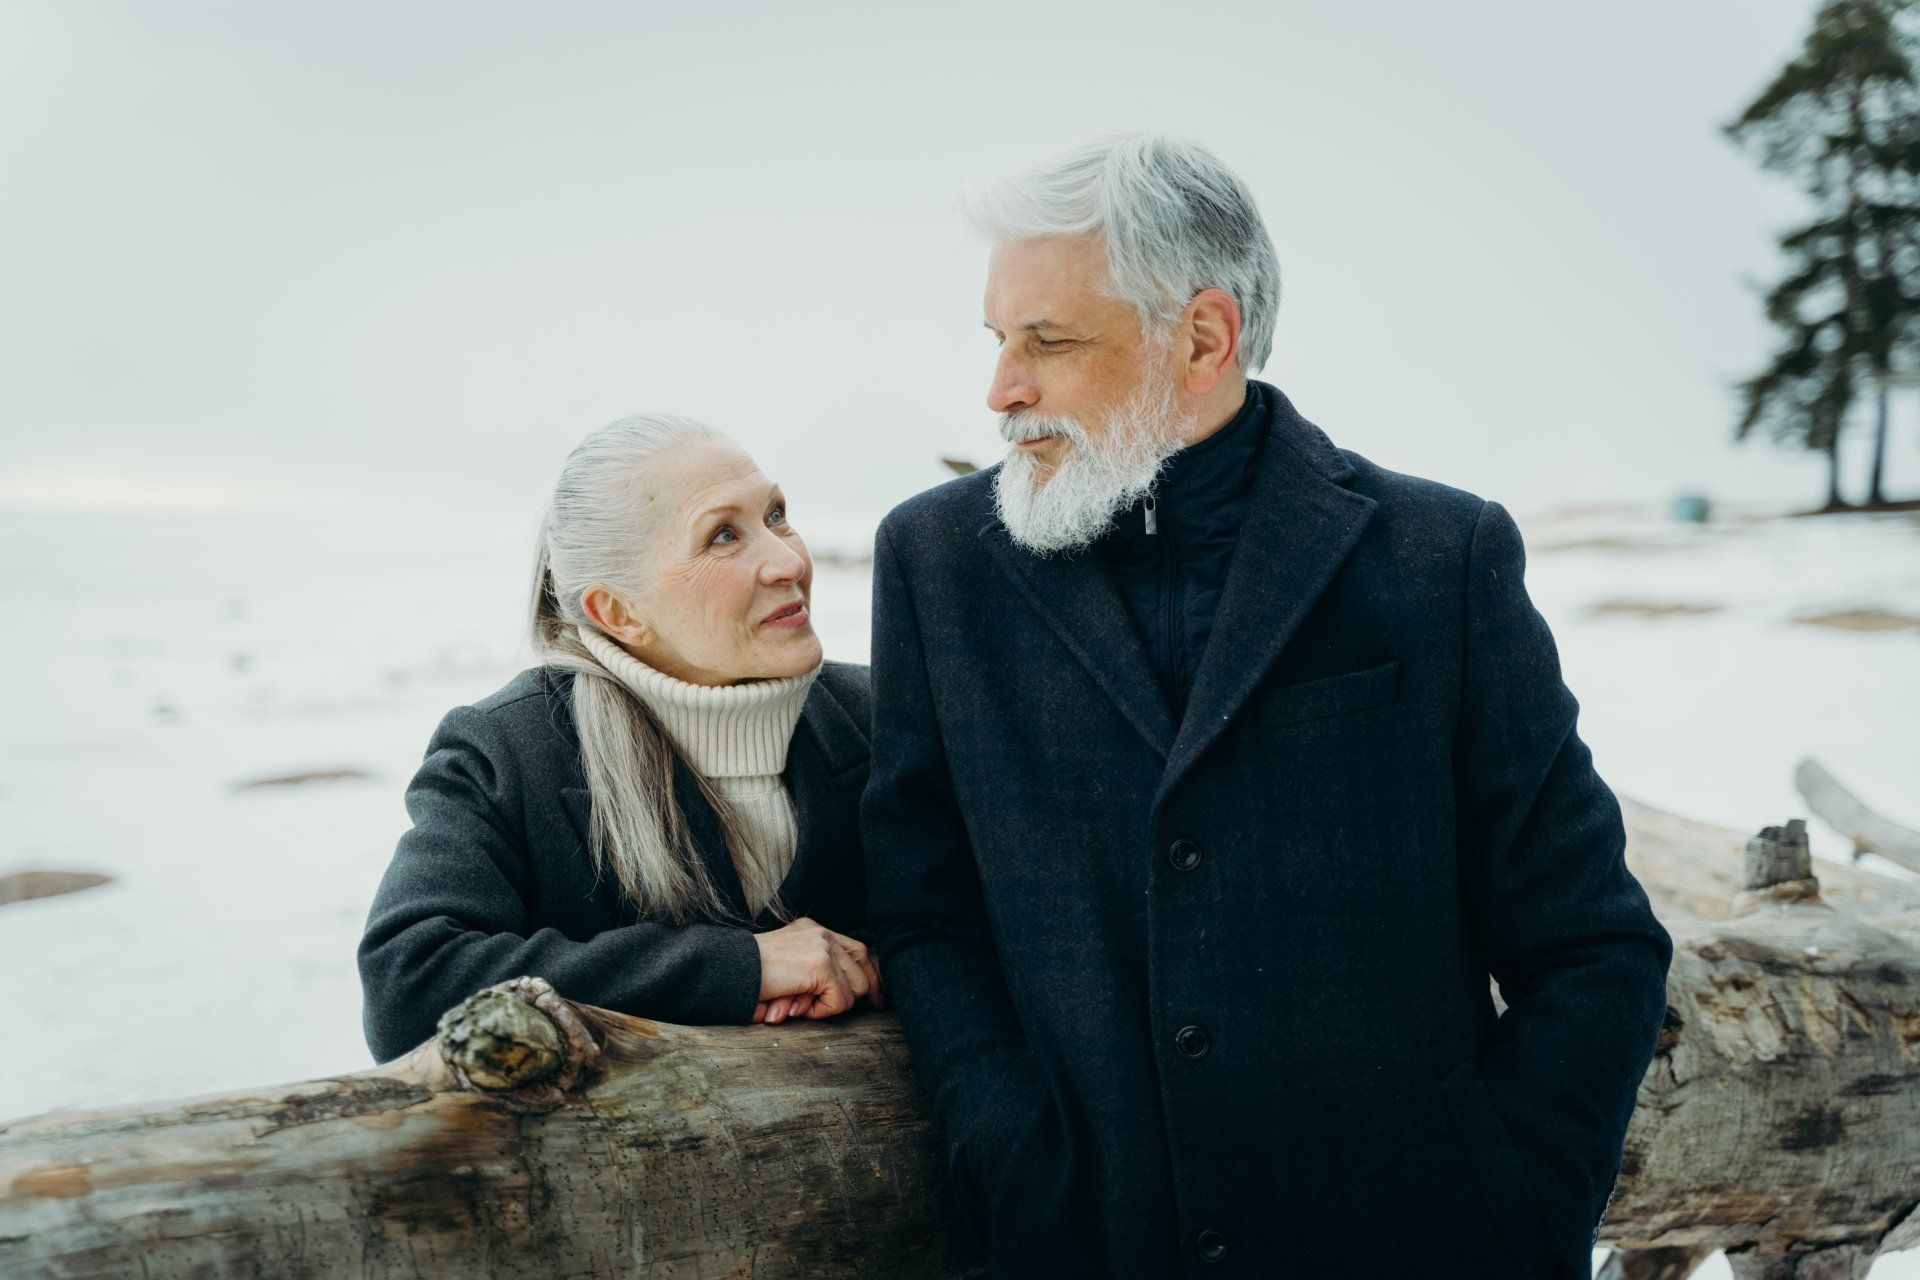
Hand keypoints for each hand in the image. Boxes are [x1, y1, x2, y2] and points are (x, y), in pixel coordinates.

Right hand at [751, 917, 884, 1022]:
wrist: (728, 970)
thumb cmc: (750, 975)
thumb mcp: (788, 967)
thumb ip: (814, 972)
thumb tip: (846, 997)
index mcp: (814, 930)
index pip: (857, 950)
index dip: (868, 975)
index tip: (873, 997)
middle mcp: (821, 933)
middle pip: (864, 965)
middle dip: (864, 992)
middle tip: (853, 1009)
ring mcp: (822, 947)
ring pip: (856, 988)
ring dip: (832, 1005)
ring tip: (802, 1006)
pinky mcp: (820, 965)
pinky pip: (840, 1001)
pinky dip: (821, 1012)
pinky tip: (796, 1007)